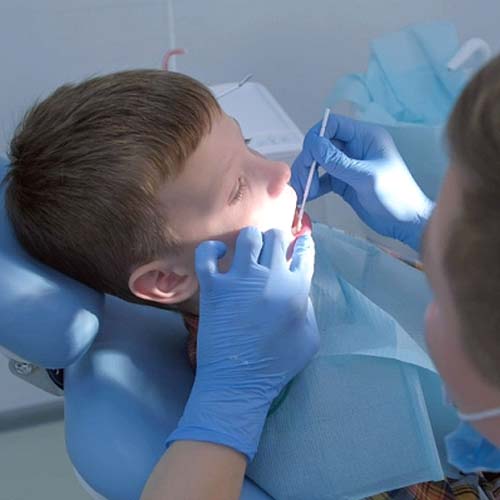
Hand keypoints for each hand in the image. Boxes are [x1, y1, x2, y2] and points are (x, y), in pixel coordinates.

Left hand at [167, 227, 318, 460]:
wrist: (238, 382)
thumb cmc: (276, 365)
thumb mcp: (309, 339)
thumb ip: (308, 308)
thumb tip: (298, 288)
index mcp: (296, 290)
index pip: (304, 253)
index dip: (303, 245)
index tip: (298, 244)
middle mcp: (270, 278)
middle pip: (276, 237)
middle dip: (276, 239)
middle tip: (271, 249)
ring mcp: (240, 280)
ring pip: (248, 237)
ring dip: (250, 239)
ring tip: (248, 250)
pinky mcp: (214, 287)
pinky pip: (207, 254)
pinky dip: (212, 249)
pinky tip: (219, 255)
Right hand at [291, 114, 433, 250]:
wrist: (405, 222)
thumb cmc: (395, 196)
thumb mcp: (365, 178)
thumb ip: (338, 161)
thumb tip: (313, 145)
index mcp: (365, 137)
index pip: (332, 125)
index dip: (316, 138)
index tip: (308, 158)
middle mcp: (355, 147)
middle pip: (321, 145)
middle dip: (308, 161)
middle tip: (301, 181)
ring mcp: (348, 165)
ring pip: (318, 163)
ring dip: (308, 175)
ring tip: (304, 193)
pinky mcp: (343, 182)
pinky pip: (322, 179)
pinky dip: (313, 186)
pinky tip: (308, 196)